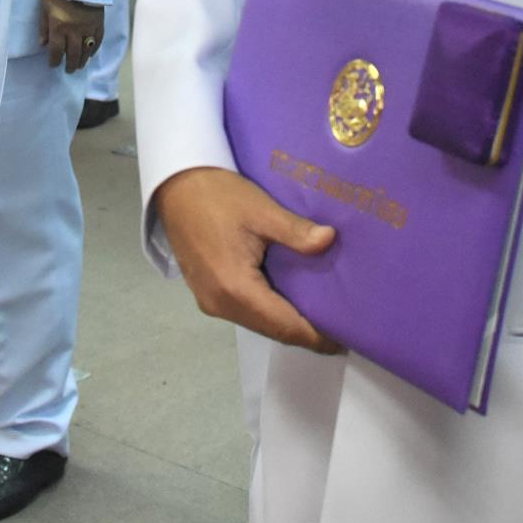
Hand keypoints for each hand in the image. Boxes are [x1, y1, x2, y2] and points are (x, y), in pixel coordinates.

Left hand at [40, 0, 104, 72]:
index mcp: (59, 28)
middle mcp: (74, 31)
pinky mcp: (99, 24)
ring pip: (86, 50)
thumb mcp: (45, 7)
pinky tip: (90, 54)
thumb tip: (42, 45)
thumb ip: (44, 27)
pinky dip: (94, 50)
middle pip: (73, 54)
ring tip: (80, 66)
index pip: (57, 51)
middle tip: (69, 71)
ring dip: (82, 60)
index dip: (55, 61)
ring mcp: (88, 28)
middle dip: (70, 65)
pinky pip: (98, 41)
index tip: (54, 65)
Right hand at [152, 166, 340, 353]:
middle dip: (305, 332)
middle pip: (271, 329)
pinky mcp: (207, 293)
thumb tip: (329, 240)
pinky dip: (269, 310)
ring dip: (287, 322)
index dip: (316, 336)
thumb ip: (296, 232)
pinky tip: (290, 298)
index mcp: (235, 289)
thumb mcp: (262, 210)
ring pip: (258, 322)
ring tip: (322, 313)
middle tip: (341, 325)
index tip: (346, 337)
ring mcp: (210, 301)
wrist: (177, 185)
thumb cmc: (218, 196)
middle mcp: (220, 305)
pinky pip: (245, 311)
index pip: (284, 325)